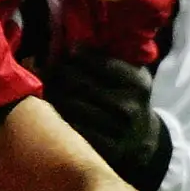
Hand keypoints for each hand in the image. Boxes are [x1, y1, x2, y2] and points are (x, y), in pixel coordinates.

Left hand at [42, 49, 168, 189]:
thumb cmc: (130, 99)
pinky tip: (49, 107)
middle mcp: (128, 107)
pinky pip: (69, 127)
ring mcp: (115, 131)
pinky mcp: (102, 148)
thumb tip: (72, 41)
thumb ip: (110, 59)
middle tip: (47, 66)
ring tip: (46, 84)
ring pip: (70, 105)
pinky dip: (55, 114)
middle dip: (59, 72)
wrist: (143, 141)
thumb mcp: (132, 77)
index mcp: (138, 84)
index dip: (80, 54)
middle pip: (80, 84)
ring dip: (53, 92)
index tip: (68, 49)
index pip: (102, 64)